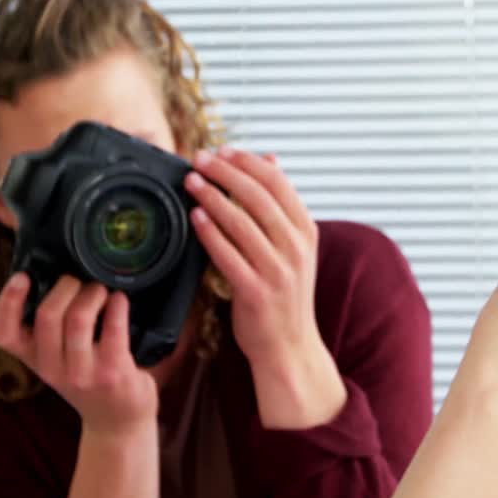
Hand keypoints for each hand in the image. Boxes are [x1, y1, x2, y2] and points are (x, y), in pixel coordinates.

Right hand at [0, 274, 158, 436]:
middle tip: (80, 281)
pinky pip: (114, 329)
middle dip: (66, 287)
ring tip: (101, 290)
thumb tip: (54, 280)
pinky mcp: (113, 373)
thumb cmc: (90, 383)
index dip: (7, 303)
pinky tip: (120, 301)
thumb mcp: (59, 363)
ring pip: (78, 319)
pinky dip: (118, 306)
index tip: (22, 277)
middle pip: (47, 316)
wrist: (117, 426)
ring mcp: (84, 373)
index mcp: (36, 362)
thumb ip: (51, 334)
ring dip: (93, 294)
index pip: (4, 334)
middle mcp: (54, 369)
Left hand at [186, 147, 345, 428]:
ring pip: (241, 222)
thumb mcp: (294, 246)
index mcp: (306, 232)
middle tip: (199, 159)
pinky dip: (210, 232)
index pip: (278, 183)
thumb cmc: (285, 294)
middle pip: (259, 196)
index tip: (222, 151)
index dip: (247, 162)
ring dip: (213, 196)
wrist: (289, 346)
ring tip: (191, 182)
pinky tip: (195, 217)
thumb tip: (271, 158)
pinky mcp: (256, 292)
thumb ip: (281, 205)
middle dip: (225, 172)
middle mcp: (296, 248)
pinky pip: (228, 255)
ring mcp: (278, 271)